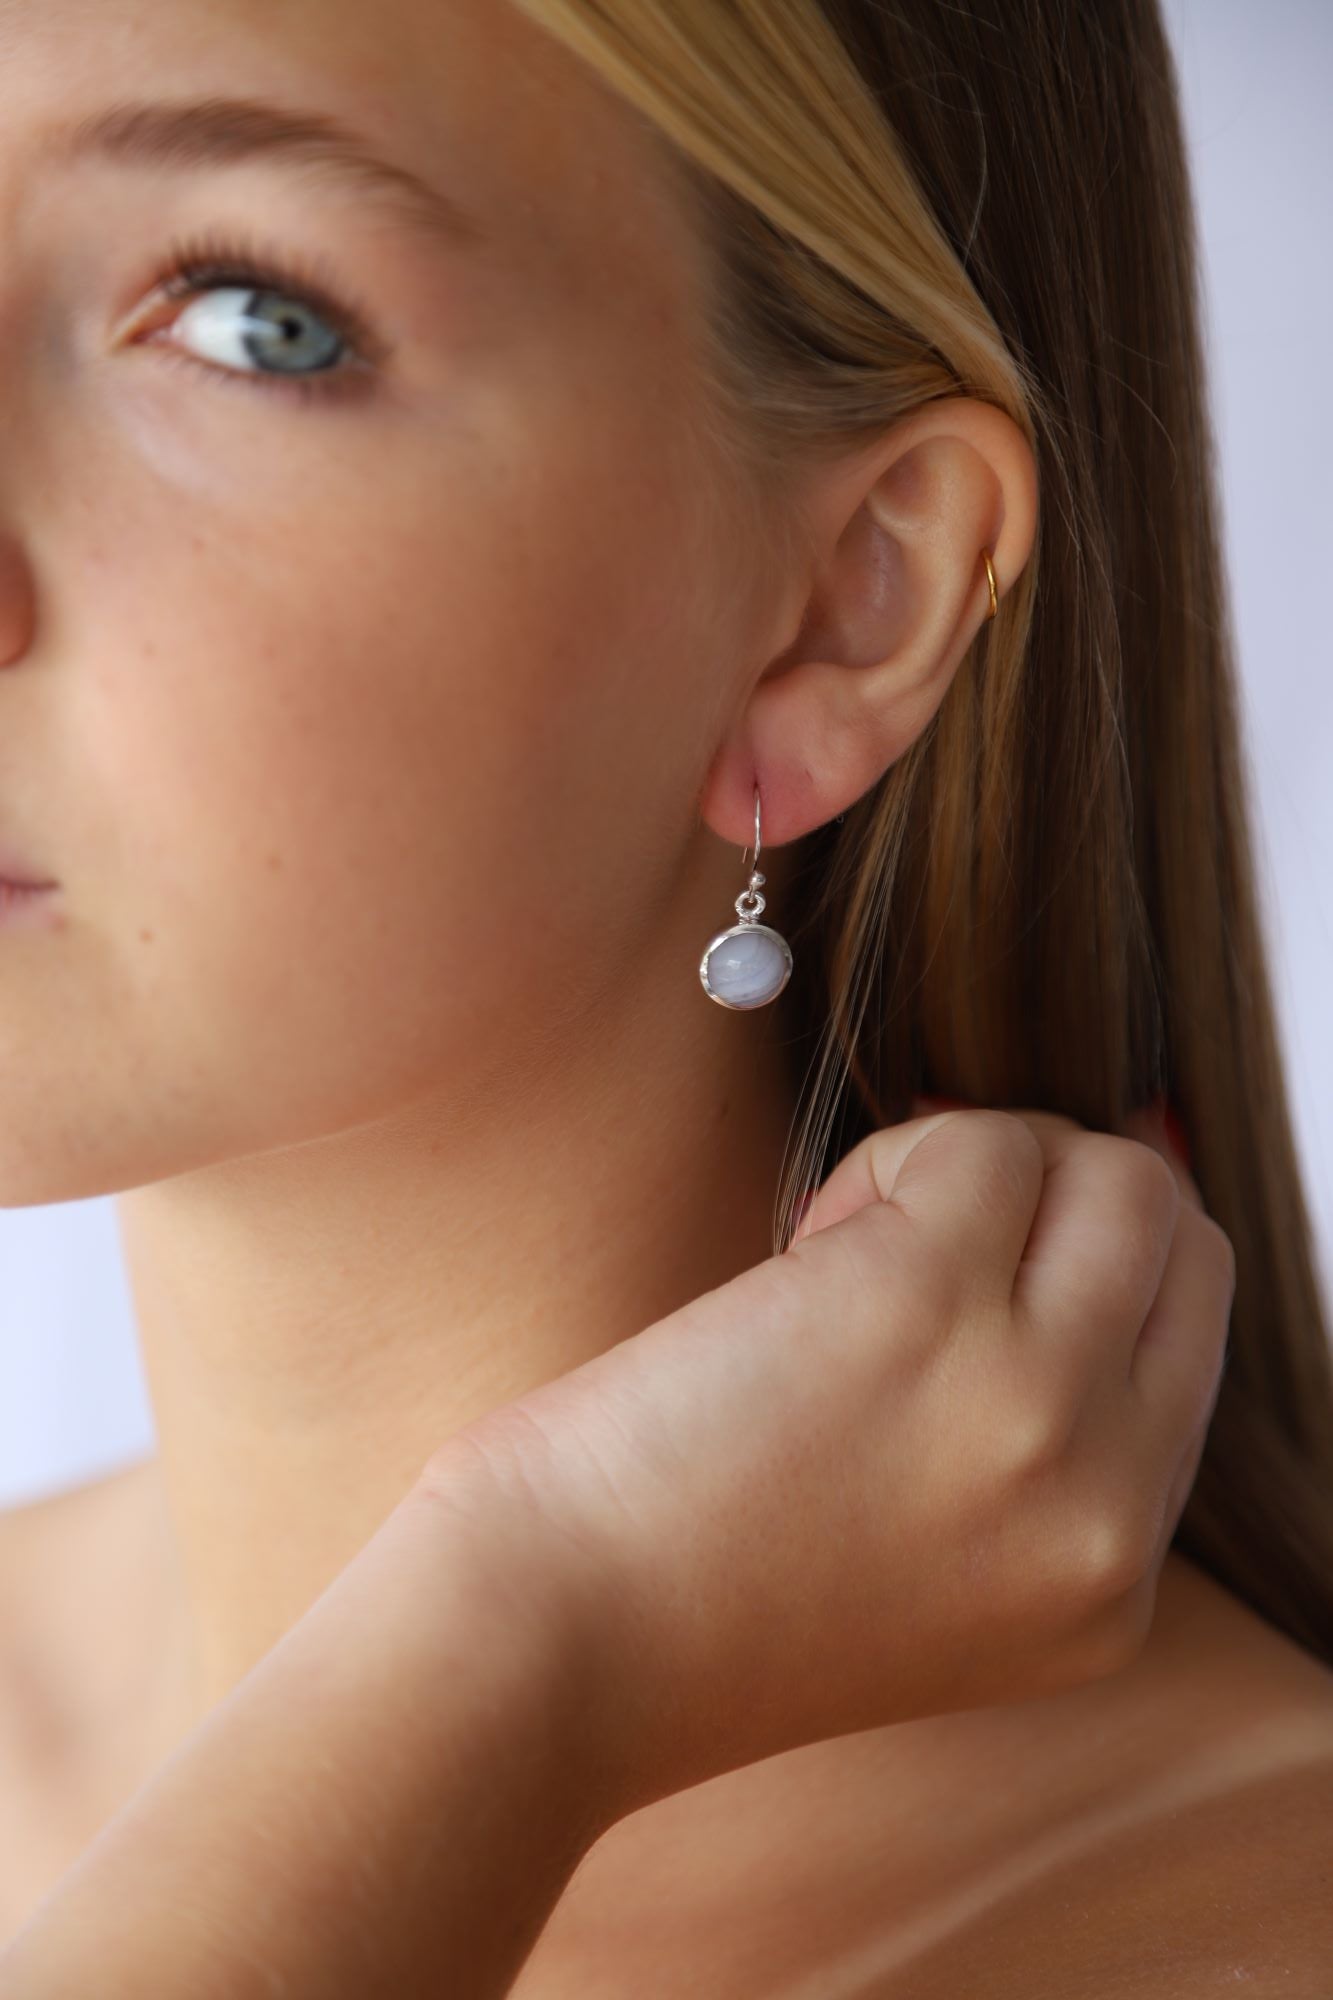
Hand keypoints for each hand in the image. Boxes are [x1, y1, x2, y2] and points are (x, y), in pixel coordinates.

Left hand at [420, 1101, 1234, 1820]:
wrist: (550, 1644)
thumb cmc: (692, 1588)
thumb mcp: (933, 1572)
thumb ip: (1036, 1449)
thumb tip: (1085, 1218)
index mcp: (1108, 1585)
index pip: (1189, 1355)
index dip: (1093, 1272)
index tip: (992, 1260)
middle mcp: (1103, 1505)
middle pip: (1182, 1249)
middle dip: (1063, 1205)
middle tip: (928, 1239)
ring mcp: (1033, 1399)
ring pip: (1116, 1177)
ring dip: (984, 1168)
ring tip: (855, 1243)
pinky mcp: (926, 1298)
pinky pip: (979, 1142)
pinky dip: (894, 1154)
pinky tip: (805, 1238)